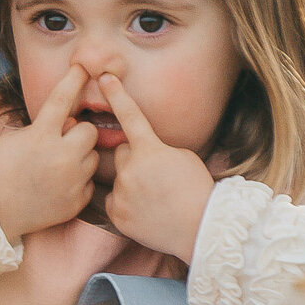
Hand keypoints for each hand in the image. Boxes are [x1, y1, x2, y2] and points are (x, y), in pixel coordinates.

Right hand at [0, 65, 98, 240]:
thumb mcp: (15, 139)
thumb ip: (43, 127)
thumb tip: (68, 123)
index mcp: (40, 136)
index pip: (62, 99)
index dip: (74, 80)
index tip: (83, 68)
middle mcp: (61, 156)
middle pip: (89, 131)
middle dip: (78, 133)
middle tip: (62, 142)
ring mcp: (71, 180)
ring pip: (93, 156)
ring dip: (80, 156)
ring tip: (59, 166)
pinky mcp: (77, 201)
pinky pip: (89, 182)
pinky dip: (79, 180)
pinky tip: (60, 185)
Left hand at [100, 73, 214, 258]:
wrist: (201, 228)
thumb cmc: (197, 189)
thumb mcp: (183, 157)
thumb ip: (156, 149)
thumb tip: (141, 151)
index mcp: (150, 150)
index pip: (130, 115)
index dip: (116, 94)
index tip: (103, 76)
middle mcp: (131, 168)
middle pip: (121, 152)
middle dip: (133, 158)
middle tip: (155, 175)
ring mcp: (122, 192)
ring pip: (118, 177)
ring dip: (130, 181)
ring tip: (153, 197)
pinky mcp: (117, 214)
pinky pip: (113, 199)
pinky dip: (125, 203)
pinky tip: (144, 210)